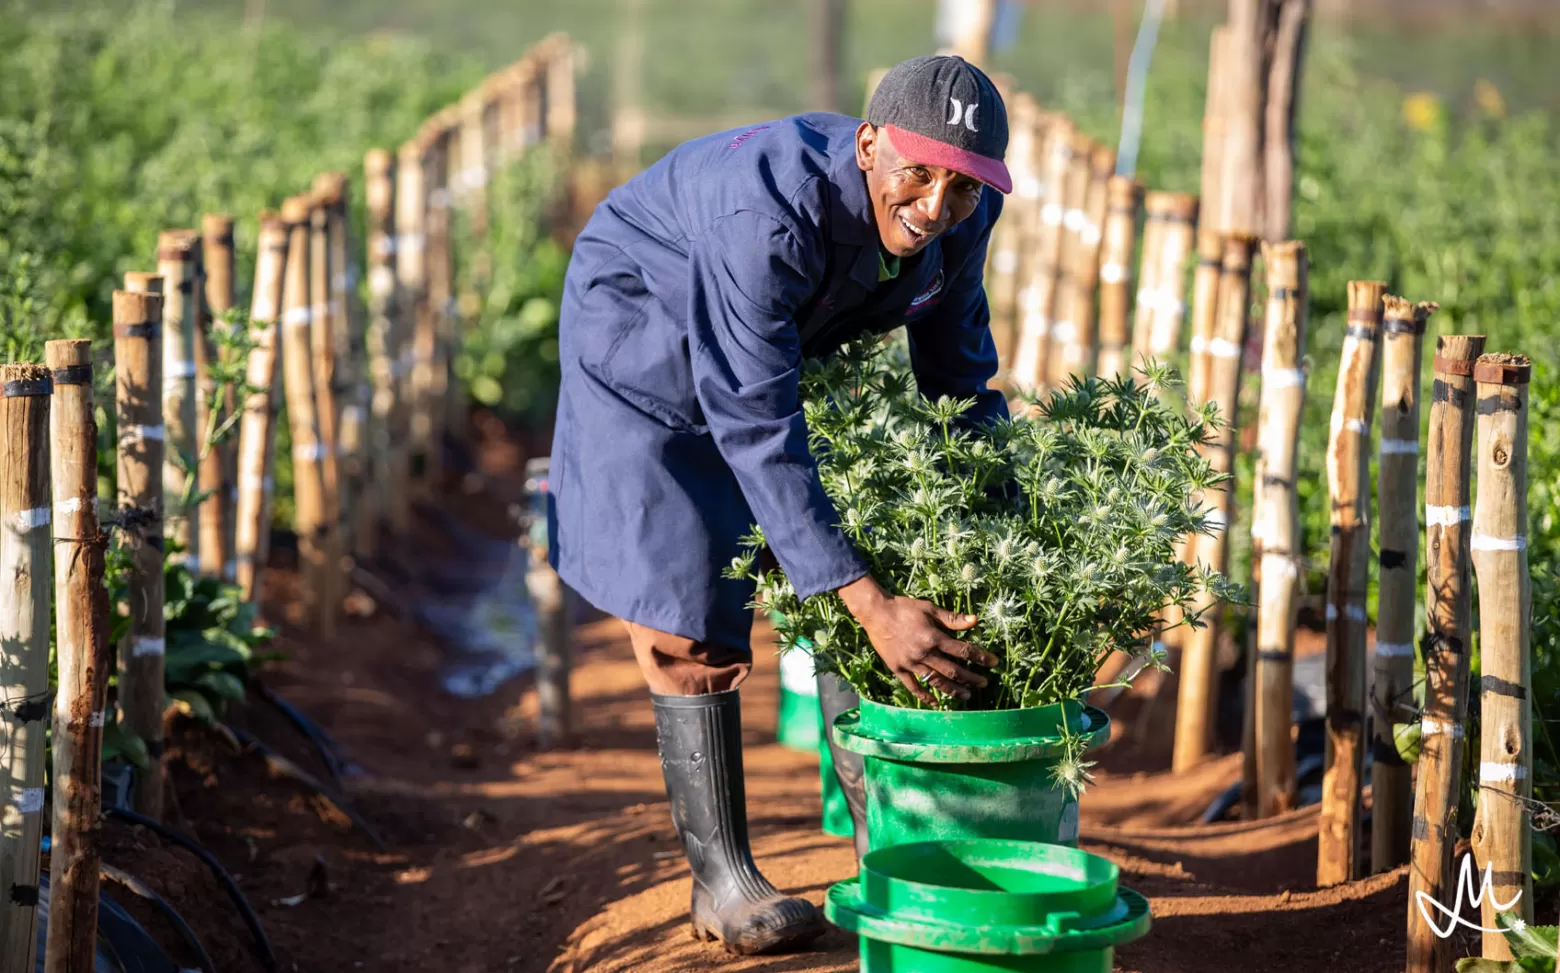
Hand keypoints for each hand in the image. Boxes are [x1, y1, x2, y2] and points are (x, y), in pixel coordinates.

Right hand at [837, 575, 998, 703]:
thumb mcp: (930, 609)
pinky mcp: (899, 669)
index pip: (963, 651)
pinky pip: (914, 687)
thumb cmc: (904, 608)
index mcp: (934, 637)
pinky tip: (936, 702)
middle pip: (953, 671)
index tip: (993, 663)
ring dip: (953, 690)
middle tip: (984, 683)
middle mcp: (924, 653)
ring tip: (966, 695)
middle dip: (971, 678)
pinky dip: (925, 696)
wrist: (876, 612)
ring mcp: (911, 664)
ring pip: (936, 681)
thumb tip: (975, 621)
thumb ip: (952, 619)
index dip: (981, 657)